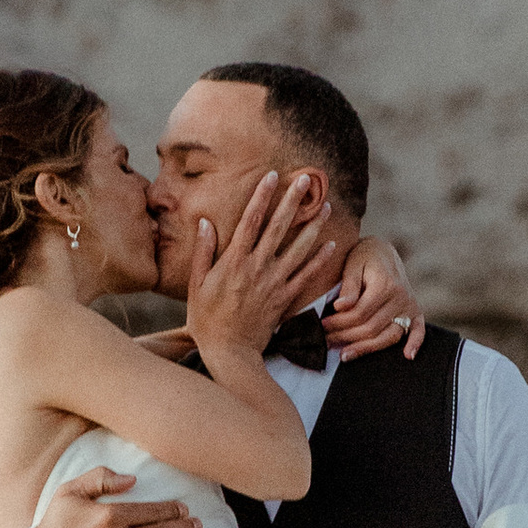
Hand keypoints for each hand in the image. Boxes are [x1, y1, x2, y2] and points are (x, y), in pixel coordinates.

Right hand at [183, 168, 344, 362]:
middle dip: (292, 201)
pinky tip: (332, 244)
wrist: (229, 352)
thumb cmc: (206, 319)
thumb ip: (203, 252)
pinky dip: (320, 260)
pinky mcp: (285, 298)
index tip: (272, 176)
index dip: (262, 196)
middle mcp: (257, 267)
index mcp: (234, 260)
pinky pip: (306, 275)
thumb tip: (205, 223)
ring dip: (313, 225)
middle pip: (278, 227)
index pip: (250, 220)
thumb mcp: (196, 285)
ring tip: (327, 206)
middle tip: (306, 179)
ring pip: (298, 248)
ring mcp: (274, 282)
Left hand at [327, 230, 425, 362]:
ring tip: (344, 355)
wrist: (384, 250)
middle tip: (325, 340)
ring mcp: (409, 306)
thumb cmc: (365, 255)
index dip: (338, 323)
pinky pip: (419, 330)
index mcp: (385, 284)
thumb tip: (340, 307)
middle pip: (371, 328)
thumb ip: (348, 286)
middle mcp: (401, 297)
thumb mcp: (353, 263)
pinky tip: (407, 356)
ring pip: (389, 336)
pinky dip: (415, 343)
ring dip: (366, 348)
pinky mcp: (415, 311)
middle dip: (345, 337)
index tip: (322, 325)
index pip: (359, 314)